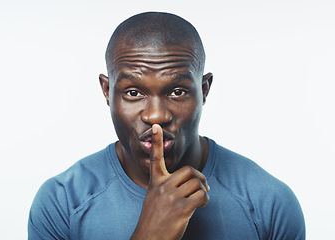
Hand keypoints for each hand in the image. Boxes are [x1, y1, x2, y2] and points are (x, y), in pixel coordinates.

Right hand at [131, 124, 209, 239]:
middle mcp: (163, 186)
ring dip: (204, 192)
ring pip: (197, 183)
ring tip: (200, 200)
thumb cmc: (153, 219)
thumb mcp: (155, 198)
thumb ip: (168, 186)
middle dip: (200, 178)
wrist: (148, 239)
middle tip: (203, 186)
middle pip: (189, 171)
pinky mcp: (182, 208)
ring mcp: (172, 196)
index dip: (157, 141)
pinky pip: (202, 196)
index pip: (156, 158)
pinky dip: (206, 200)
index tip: (156, 127)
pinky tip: (201, 206)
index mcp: (156, 182)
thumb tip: (191, 182)